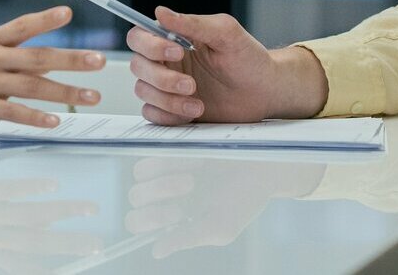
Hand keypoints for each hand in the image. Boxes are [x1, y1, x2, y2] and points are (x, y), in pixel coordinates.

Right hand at [0, 6, 105, 128]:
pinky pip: (13, 112)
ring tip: (90, 96)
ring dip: (66, 92)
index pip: (21, 26)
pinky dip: (36, 117)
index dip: (46, 19)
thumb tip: (32, 64)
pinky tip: (55, 121)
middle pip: (38, 57)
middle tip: (99, 61)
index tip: (68, 13)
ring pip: (33, 86)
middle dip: (72, 59)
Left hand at [122, 157, 323, 257]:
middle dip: (157, 196)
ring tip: (193, 177)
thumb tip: (157, 251)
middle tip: (189, 191)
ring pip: (140, 175)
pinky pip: (154, 152)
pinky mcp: (174, 146)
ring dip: (164, 178)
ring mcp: (167, 168)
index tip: (179, 214)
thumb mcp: (220, 227)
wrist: (263, 166)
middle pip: (135, 198)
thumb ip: (188, 239)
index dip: (150, 219)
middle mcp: (165, 194)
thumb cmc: (244, 200)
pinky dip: (171, 159)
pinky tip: (196, 161)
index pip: (138, 223)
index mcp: (172, 218)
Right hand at [124, 7, 326, 124]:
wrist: (264, 91)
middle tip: (192, 84)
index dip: (150, 45)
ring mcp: (167, 87)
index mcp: (173, 39)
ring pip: (143, 92)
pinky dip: (167, 115)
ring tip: (198, 103)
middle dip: (163, 78)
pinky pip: (152, 114)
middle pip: (138, 66)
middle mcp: (166, 62)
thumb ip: (193, 23)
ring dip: (168, 100)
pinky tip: (192, 112)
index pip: (139, 37)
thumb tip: (161, 12)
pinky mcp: (172, 109)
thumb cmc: (248, 58)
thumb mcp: (226, 33)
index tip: (178, 52)